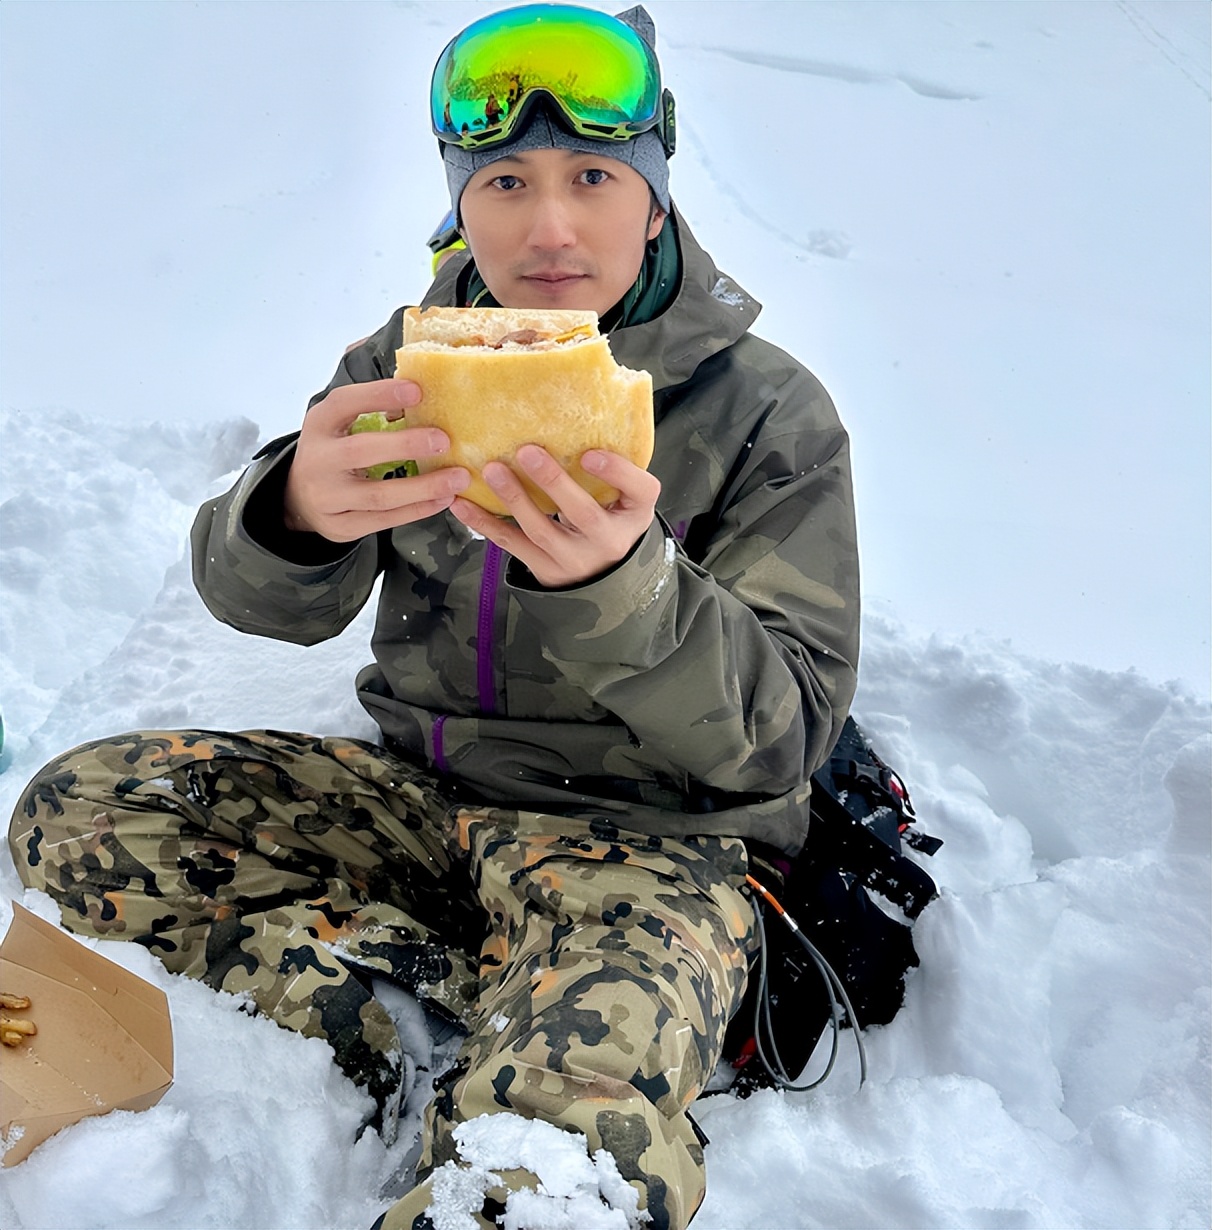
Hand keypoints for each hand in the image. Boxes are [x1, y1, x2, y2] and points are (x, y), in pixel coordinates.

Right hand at [282, 379, 470, 542]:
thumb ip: (372, 409)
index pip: (345, 403)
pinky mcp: (341, 526)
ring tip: (457, 479)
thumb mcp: (340, 424)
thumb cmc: (334, 451)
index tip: (417, 390)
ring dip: (423, 487)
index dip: (379, 395)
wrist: (300, 498)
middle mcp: (318, 460)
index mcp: (319, 424)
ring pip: (379, 495)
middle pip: (361, 452)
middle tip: (444, 440)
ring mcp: (327, 497)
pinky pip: (384, 520)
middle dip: (405, 445)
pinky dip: (417, 510)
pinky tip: (443, 499)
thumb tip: (423, 391)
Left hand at [450, 445, 660, 587]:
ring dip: (514, 498)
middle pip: (583, 513)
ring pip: (542, 530)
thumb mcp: (624, 496)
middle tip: (527, 451)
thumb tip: (569, 412)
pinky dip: (485, 523)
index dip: (617, 472)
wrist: (601, 573)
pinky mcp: (546, 569)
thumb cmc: (609, 516)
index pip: (640, 490)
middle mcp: (609, 540)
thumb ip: (610, 467)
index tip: (590, 454)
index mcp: (635, 513)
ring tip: (492, 471)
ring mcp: (575, 559)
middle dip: (554, 482)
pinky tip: (464, 504)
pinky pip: (512, 544)